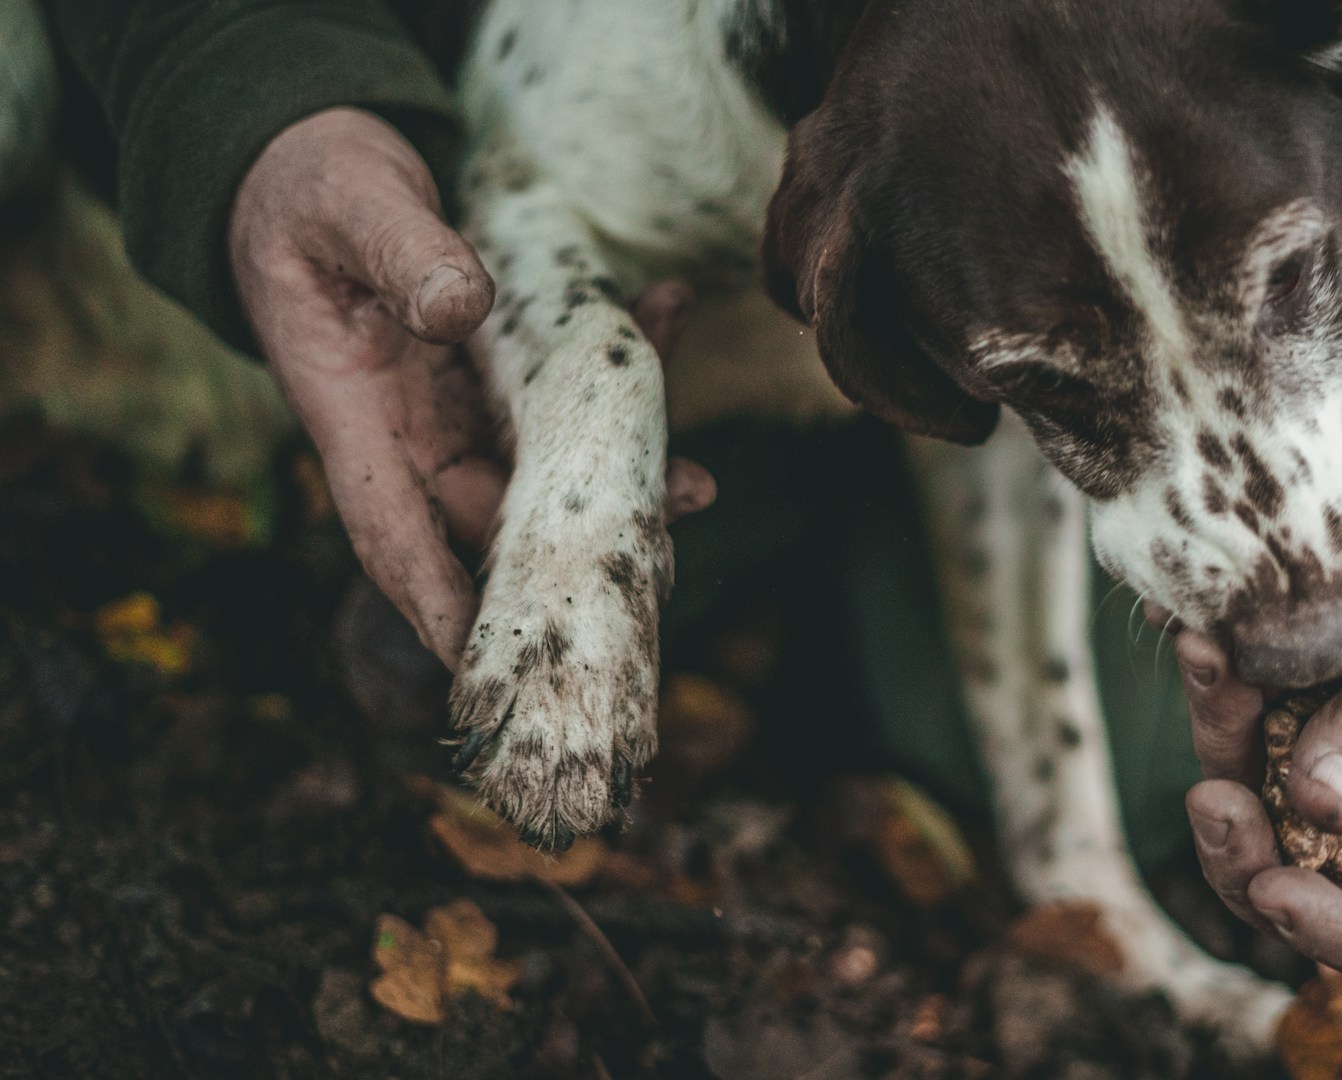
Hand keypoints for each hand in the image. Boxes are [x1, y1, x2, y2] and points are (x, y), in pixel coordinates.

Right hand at [231, 107, 712, 667]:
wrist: (313, 162)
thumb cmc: (310, 189)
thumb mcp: (348, 204)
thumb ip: (399, 252)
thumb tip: (459, 308)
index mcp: (352, 413)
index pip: (393, 531)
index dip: (438, 601)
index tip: (486, 661)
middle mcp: (410, 429)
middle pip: (492, 517)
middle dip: (570, 550)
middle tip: (657, 560)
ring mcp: (457, 406)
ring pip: (544, 465)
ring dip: (619, 470)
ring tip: (694, 480)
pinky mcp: (496, 373)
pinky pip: (564, 389)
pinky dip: (617, 365)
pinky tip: (666, 312)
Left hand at [1177, 488, 1341, 980]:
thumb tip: (1318, 809)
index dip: (1339, 936)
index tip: (1277, 889)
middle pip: (1300, 884)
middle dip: (1242, 854)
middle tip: (1209, 797)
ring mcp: (1329, 764)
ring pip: (1249, 801)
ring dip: (1218, 743)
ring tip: (1207, 658)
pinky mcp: (1285, 710)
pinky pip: (1234, 722)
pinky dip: (1213, 686)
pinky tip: (1198, 633)